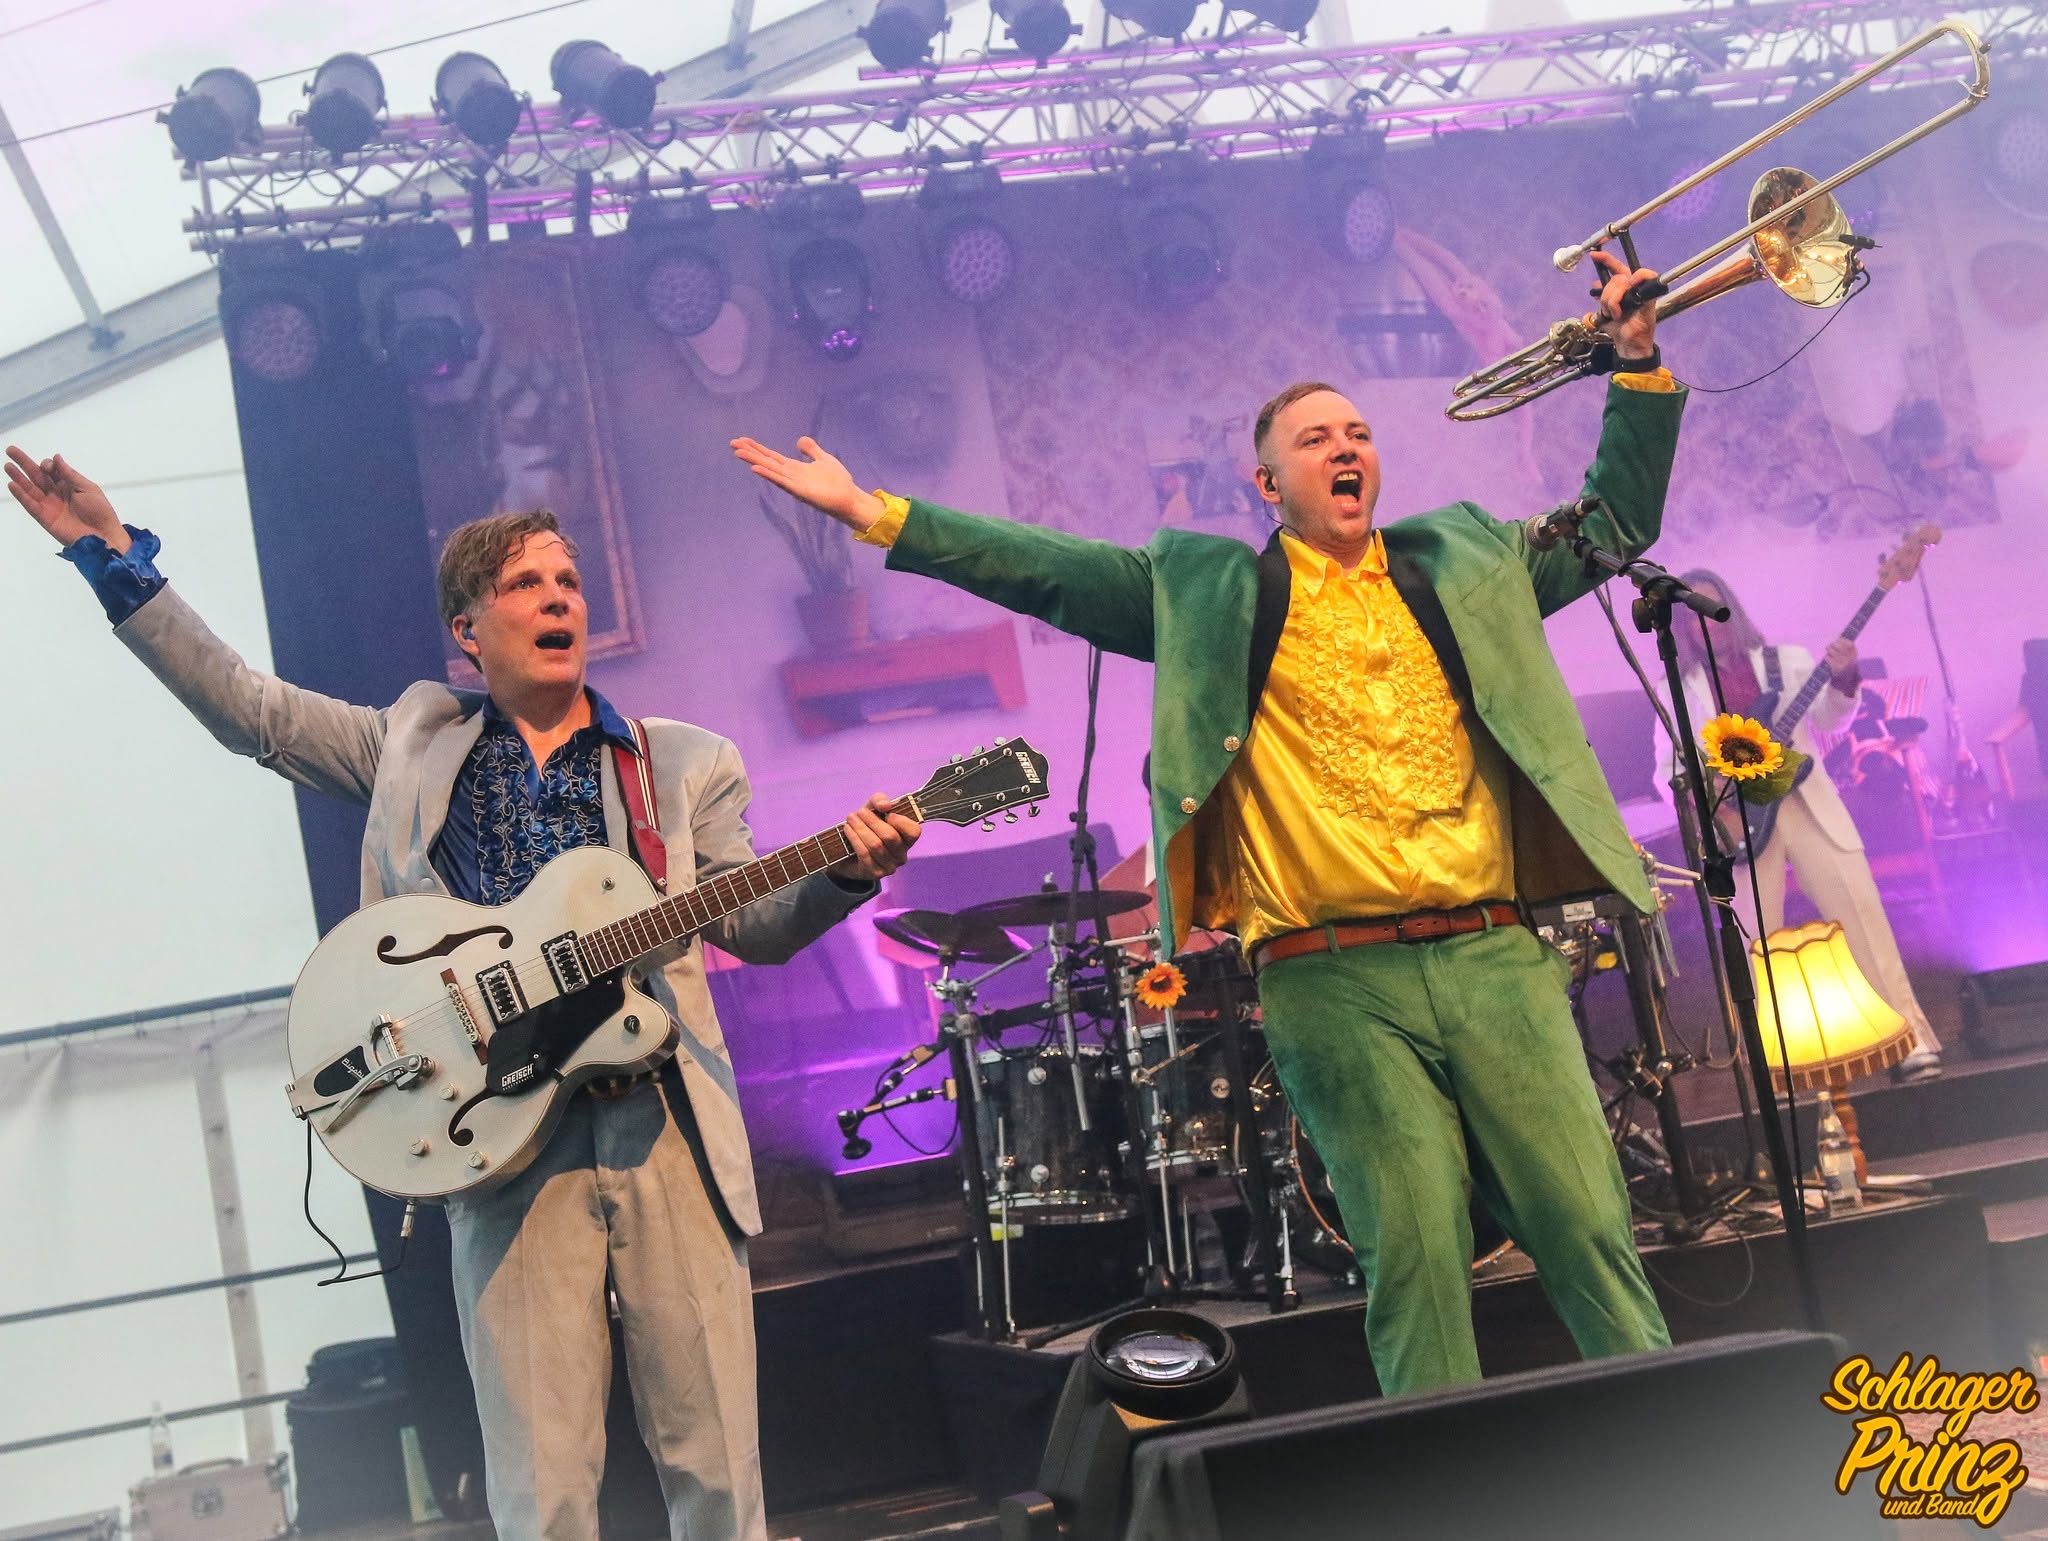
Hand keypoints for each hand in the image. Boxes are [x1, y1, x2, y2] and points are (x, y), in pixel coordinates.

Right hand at [6, 447, 126, 550]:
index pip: (51, 470)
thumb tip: (57, 457)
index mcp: (69, 485)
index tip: (49, 466)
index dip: (47, 465)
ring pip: (30, 488)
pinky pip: (30, 505)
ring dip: (18, 477)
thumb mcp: (88, 488)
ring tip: (8, 466)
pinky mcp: (44, 517)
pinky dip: (21, 495)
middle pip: (37, 475)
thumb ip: (70, 474)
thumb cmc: (100, 512)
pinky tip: (12, 484)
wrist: (102, 536)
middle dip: (24, 463)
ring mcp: (49, 505)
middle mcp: (56, 493)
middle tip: (10, 450)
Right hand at [731, 435, 885, 531]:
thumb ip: (811, 450)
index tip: (742, 440)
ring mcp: (793, 484)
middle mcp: (790, 476)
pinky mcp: (800, 491)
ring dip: (754, 461)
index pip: (771, 456)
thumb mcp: (824, 459)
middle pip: (766, 461)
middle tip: (733, 443)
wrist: (849, 499)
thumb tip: (800, 440)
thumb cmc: (838, 482)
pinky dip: (769, 474)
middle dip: (750, 452)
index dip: (757, 448)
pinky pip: (781, 481)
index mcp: (794, 468)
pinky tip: (756, 468)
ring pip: (770, 470)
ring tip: (738, 453)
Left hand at [831, 793, 921, 881]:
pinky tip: (848, 830)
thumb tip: (885, 806)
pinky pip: (864, 854)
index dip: (901, 822)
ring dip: (861, 828)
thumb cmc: (866, 827)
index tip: (887, 813)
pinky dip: (855, 839)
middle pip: (890, 836)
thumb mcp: (873, 809)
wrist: (847, 851)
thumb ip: (880, 801)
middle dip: (873, 821)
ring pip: (876, 845)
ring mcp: (889, 867)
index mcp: (907, 840)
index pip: (914, 832)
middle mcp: (902, 855)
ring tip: (851, 819)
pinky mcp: (874, 873)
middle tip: (859, 812)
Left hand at [1586, 250, 1659, 363]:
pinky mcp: (1649, 294)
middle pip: (1616, 277)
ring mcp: (1641, 289)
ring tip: (1616, 315)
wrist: (1627, 343)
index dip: (1605, 259)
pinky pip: (1645, 277)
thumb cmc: (1619, 329)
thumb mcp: (1605, 312)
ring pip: (1621, 282)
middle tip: (1608, 311)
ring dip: (1612, 301)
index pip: (1615, 268)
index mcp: (1623, 288)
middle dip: (1607, 295)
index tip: (1593, 254)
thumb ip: (1602, 298)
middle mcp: (1632, 286)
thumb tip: (1594, 285)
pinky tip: (1629, 298)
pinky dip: (1635, 282)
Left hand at [1825, 636, 1860, 693]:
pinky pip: (1828, 658)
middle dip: (1833, 644)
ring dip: (1829, 650)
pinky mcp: (1836, 668)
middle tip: (1830, 646)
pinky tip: (1828, 659)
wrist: (1846, 679)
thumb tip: (1839, 639)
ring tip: (1829, 652)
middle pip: (1839, 646)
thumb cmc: (1846, 664)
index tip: (1838, 640)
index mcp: (1854, 654)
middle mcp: (1850, 659)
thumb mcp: (1850, 656)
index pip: (1849, 644)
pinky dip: (1827, 657)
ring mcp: (1843, 663)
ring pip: (1832, 652)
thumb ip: (1846, 648)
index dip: (1842, 640)